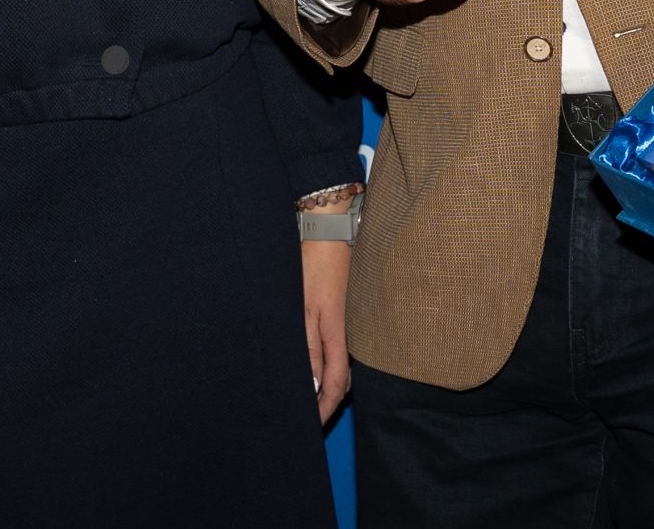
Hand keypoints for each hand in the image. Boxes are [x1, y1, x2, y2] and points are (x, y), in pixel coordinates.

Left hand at [301, 232, 351, 422]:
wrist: (330, 227)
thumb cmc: (314, 265)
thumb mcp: (304, 309)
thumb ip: (309, 348)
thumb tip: (313, 384)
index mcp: (338, 335)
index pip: (337, 386)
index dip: (325, 409)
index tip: (311, 426)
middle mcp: (348, 333)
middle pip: (342, 379)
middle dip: (327, 401)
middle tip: (308, 418)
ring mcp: (349, 321)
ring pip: (341, 363)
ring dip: (328, 383)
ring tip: (309, 397)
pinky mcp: (346, 311)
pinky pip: (340, 347)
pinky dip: (330, 363)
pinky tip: (317, 365)